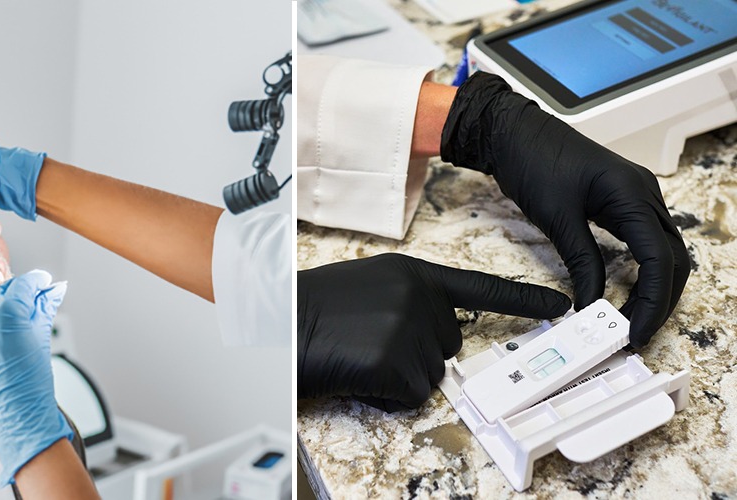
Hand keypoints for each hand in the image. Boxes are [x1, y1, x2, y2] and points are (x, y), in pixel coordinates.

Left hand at [0, 270, 70, 485]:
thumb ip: (45, 308)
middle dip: (20, 293)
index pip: (21, 286)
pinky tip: (7, 333)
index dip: (36, 282)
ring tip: (23, 316)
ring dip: (4, 308)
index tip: (44, 282)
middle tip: (38, 296)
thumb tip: (52, 291)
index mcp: (4, 315)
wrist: (17, 414)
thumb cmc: (32, 381)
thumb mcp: (42, 337)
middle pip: (2, 294)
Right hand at [297, 253, 569, 411]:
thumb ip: (409, 299)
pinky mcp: (397, 363)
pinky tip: (357, 372)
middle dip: (415, 353)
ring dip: (396, 374)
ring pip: (428, 374)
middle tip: (370, 343)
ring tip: (358, 355)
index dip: (523, 301)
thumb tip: (434, 328)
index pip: (480, 289)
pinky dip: (383, 394)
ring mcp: (410, 330)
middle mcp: (419, 298)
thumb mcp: (369, 285)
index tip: (563, 306)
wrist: (279, 322)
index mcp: (413, 273)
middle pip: (447, 345)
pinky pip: (408, 395)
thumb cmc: (314, 306)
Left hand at [441, 72, 689, 348]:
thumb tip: (591, 304)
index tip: (634, 332)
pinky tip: (626, 289)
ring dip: (655, 287)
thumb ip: (582, 262)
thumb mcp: (557, 217)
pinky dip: (643, 269)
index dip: (652, 302)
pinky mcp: (622, 201)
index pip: (660, 261)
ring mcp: (637, 196)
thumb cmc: (534, 160)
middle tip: (635, 332)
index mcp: (633, 195)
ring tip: (631, 318)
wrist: (514, 132)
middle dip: (660, 300)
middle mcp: (644, 194)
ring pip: (663, 251)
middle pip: (673, 259)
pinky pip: (645, 240)